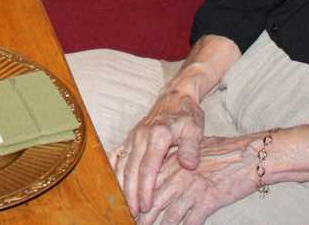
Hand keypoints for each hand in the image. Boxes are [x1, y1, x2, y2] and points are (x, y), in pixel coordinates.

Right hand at [114, 89, 206, 216]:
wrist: (176, 96)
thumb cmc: (187, 115)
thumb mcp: (195, 130)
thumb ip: (192, 148)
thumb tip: (189, 165)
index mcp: (157, 135)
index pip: (148, 168)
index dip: (145, 189)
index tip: (146, 206)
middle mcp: (141, 136)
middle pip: (132, 169)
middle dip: (131, 193)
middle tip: (134, 213)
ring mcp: (133, 136)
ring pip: (122, 164)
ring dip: (122, 185)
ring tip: (124, 204)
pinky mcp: (130, 137)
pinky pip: (118, 155)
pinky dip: (114, 170)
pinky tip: (113, 183)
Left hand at [131, 135, 262, 224]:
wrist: (248, 155)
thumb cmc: (222, 152)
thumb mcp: (191, 148)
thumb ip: (174, 160)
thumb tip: (160, 171)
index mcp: (172, 162)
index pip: (146, 182)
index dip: (134, 197)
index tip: (126, 208)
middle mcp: (178, 177)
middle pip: (153, 202)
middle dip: (141, 216)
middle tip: (131, 222)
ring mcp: (192, 190)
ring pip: (168, 216)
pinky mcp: (208, 202)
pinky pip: (190, 222)